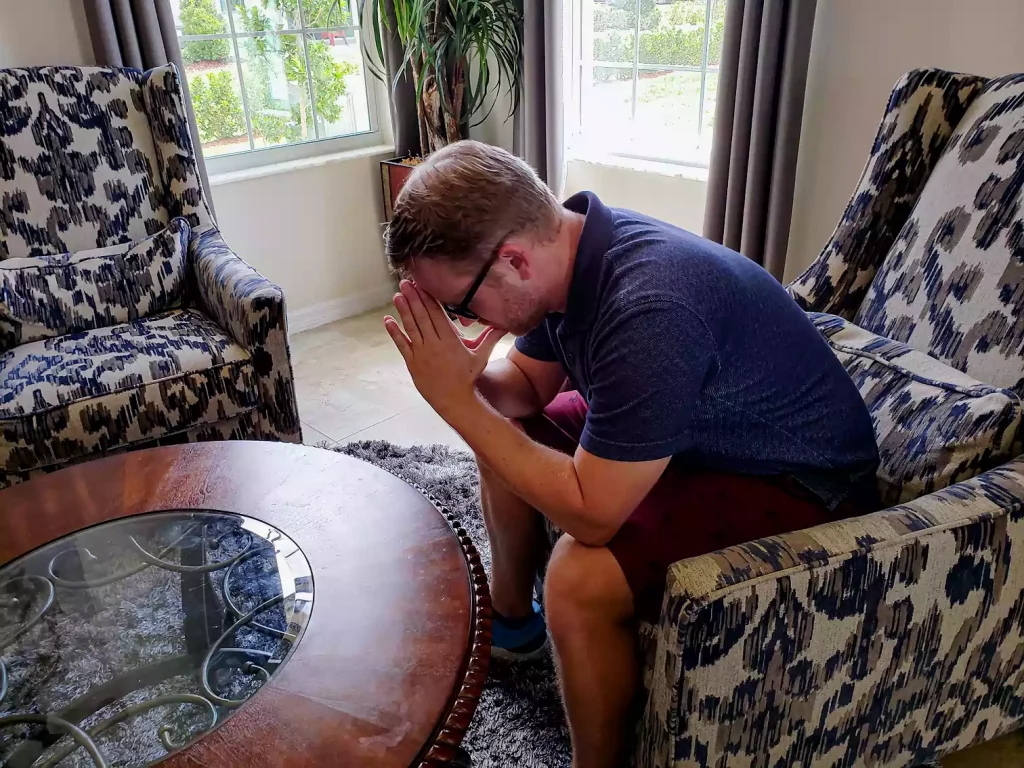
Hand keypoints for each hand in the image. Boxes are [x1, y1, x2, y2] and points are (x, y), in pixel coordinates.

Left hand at [385, 280, 506, 418]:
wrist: (454, 400)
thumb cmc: (468, 377)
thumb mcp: (482, 355)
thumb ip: (491, 337)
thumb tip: (506, 324)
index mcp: (450, 340)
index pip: (437, 314)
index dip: (428, 298)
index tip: (422, 285)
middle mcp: (434, 344)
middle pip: (423, 317)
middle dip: (414, 298)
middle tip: (406, 282)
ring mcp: (421, 353)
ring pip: (411, 327)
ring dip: (404, 310)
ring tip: (398, 294)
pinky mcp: (412, 363)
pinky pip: (402, 345)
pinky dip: (395, 332)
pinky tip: (388, 320)